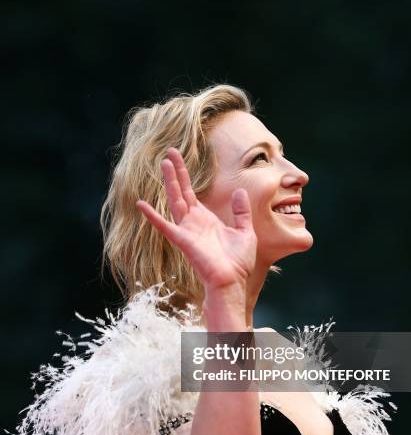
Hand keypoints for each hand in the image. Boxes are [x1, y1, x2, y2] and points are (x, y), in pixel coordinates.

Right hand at [136, 147, 256, 290]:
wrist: (233, 281)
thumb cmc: (238, 263)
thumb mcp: (245, 231)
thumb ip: (241, 212)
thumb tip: (240, 191)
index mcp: (205, 220)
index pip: (191, 193)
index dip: (185, 175)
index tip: (178, 158)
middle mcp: (193, 223)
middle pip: (181, 192)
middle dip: (175, 172)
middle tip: (169, 152)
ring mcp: (186, 231)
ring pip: (175, 201)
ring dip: (170, 182)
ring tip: (163, 163)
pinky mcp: (183, 241)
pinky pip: (165, 226)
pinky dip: (152, 216)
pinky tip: (141, 204)